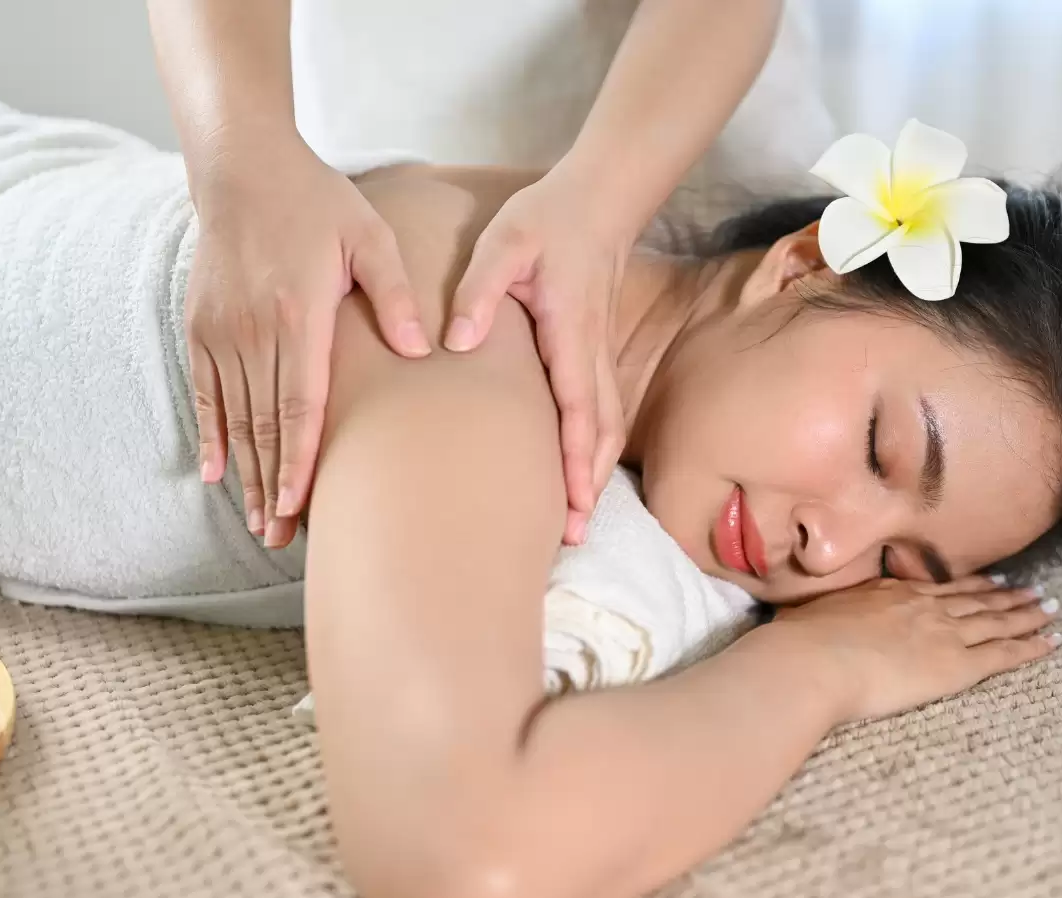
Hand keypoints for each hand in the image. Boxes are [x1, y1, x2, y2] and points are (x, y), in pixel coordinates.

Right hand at [187, 133, 429, 548]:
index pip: (300, 403)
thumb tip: (423, 349)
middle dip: (274, 486)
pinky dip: (210, 435)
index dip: (300, 459)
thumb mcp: (369, 235)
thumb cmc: (317, 202)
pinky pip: (204, 393)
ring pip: (235, 419)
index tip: (301, 505)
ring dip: (247, 474)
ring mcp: (222, 331)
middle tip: (283, 537)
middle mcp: (254, 330)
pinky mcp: (200, 327)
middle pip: (266, 425)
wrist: (243, 169)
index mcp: (300, 315)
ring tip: (260, 522)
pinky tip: (216, 474)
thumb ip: (396, 292)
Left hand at [444, 168, 631, 545]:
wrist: (599, 199)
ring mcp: (597, 355)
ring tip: (576, 520)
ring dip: (594, 473)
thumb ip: (479, 290)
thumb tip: (456, 341)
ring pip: (605, 425)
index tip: (574, 501)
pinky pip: (600, 411)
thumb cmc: (548, 219)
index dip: (577, 458)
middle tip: (573, 534)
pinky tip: (578, 475)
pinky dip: (593, 449)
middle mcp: (591, 352)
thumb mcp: (505, 242)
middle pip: (600, 430)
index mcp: (570, 331)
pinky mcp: (593, 354)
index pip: (578, 406)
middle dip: (589, 484)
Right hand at [769, 576, 1059, 724]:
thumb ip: (820, 617)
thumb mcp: (807, 616)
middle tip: (1033, 590)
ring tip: (1050, 608)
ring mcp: (943, 632)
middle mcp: (923, 606)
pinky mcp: (957, 663)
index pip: (938, 589)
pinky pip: (1005, 653)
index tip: (988, 582)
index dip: (967, 586)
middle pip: (975, 600)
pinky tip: (1052, 641)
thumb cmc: (799, 643)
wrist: (814, 661)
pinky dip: (1031, 646)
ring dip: (1027, 614)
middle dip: (1006, 595)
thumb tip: (799, 620)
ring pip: (997, 620)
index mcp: (889, 593)